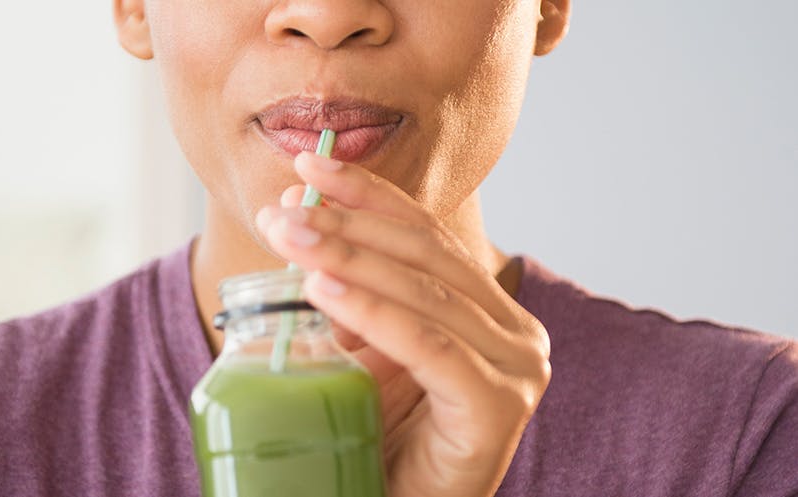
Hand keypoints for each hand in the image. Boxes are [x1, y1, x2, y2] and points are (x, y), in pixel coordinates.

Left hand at [255, 151, 551, 496]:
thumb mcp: (359, 353)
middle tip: (285, 207)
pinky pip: (430, 347)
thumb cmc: (378, 440)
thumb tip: (294, 224)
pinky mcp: (498, 407)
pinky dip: (376, 314)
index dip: (369, 195)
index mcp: (487, 311)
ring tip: (290, 236)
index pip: (426, 235)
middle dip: (351, 221)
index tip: (310, 167)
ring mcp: (515, 369)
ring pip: (426, 294)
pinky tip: (324, 290)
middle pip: (426, 255)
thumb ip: (347, 295)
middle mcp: (513, 332)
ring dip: (350, 257)